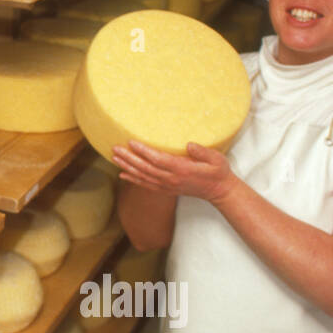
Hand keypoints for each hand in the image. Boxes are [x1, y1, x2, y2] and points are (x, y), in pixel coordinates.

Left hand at [111, 140, 238, 202]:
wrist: (219, 191)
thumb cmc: (218, 171)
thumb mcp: (217, 159)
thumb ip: (203, 152)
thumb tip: (189, 144)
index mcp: (182, 169)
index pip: (158, 160)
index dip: (144, 151)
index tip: (131, 142)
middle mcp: (172, 179)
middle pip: (146, 168)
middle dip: (129, 158)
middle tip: (115, 148)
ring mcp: (167, 186)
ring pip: (143, 177)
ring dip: (127, 167)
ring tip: (114, 157)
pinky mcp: (166, 190)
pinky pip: (146, 185)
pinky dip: (133, 179)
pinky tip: (122, 174)